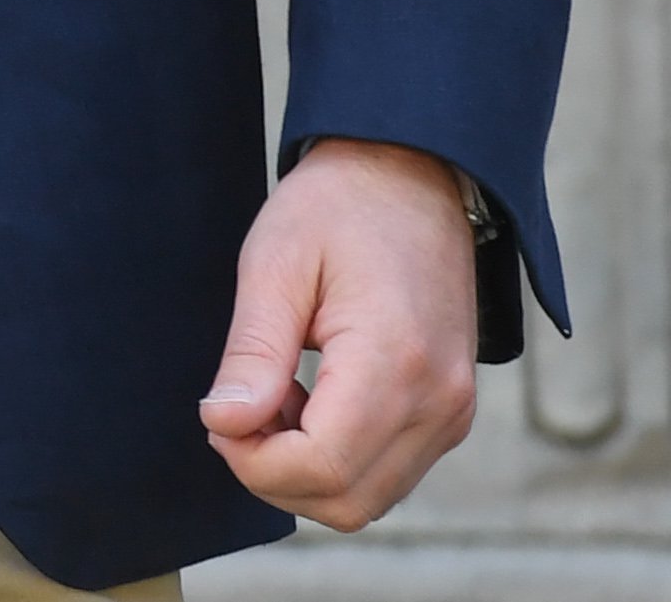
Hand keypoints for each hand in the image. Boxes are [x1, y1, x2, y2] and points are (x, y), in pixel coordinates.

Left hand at [201, 138, 478, 527]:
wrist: (412, 169)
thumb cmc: (337, 204)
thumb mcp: (275, 262)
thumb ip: (252, 353)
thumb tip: (223, 426)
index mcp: (396, 360)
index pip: (322, 468)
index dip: (254, 462)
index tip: (217, 416)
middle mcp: (439, 401)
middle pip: (346, 501)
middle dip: (275, 473)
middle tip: (238, 406)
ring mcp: (453, 411)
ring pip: (367, 498)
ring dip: (306, 468)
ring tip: (275, 391)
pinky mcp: (451, 411)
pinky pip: (389, 471)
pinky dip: (338, 457)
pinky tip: (309, 396)